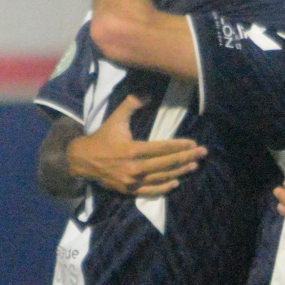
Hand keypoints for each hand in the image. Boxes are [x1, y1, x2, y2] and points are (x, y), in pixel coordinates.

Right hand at [67, 94, 206, 196]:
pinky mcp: (129, 190)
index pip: (162, 148)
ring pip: (161, 177)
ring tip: (194, 166)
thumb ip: (131, 104)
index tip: (194, 143)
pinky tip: (176, 183)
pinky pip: (150, 191)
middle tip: (203, 153)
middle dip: (186, 158)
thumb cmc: (102, 137)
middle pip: (166, 163)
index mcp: (132, 150)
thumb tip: (147, 94)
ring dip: (179, 172)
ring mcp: (132, 181)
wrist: (82, 161)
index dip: (180, 146)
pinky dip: (164, 188)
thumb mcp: (115, 118)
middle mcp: (134, 168)